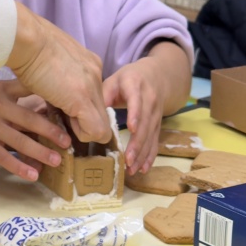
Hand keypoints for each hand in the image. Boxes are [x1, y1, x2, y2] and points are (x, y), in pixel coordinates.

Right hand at [0, 80, 70, 180]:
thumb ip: (17, 96)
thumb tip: (51, 105)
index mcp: (1, 90)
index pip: (27, 89)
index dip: (47, 95)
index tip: (68, 105)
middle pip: (28, 119)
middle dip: (50, 131)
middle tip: (67, 142)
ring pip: (19, 141)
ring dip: (40, 152)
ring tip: (57, 161)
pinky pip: (4, 157)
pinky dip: (19, 167)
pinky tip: (33, 175)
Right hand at [7, 4, 109, 143]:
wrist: (25, 38)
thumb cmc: (27, 44)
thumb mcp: (49, 58)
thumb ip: (59, 73)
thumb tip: (55, 87)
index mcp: (88, 63)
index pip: (94, 96)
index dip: (80, 109)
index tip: (61, 109)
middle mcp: (96, 73)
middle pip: (101, 112)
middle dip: (82, 122)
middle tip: (61, 119)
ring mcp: (92, 86)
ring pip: (101, 125)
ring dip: (80, 128)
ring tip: (59, 120)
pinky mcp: (82, 99)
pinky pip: (95, 130)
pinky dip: (80, 134)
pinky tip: (62, 123)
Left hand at [104, 60, 164, 174]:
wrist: (157, 76)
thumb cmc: (128, 79)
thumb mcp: (114, 80)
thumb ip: (103, 94)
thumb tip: (88, 113)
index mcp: (136, 86)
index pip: (136, 100)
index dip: (134, 114)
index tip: (131, 128)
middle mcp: (150, 101)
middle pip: (145, 123)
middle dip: (137, 143)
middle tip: (128, 159)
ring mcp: (156, 114)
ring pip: (150, 135)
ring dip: (142, 154)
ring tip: (132, 169)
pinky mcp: (157, 124)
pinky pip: (155, 141)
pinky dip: (149, 155)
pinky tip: (143, 168)